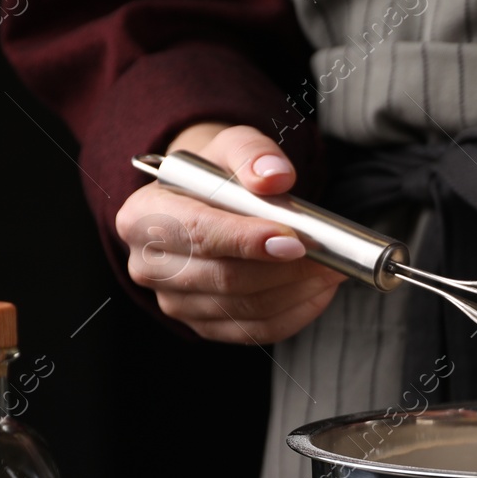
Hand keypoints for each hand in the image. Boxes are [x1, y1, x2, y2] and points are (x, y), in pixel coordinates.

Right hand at [114, 123, 344, 342]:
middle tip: (331, 256)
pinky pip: (258, 330)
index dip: (248, 241)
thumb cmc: (218, 175)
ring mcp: (175, 302)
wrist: (205, 203)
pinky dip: (297, 312)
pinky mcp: (203, 325)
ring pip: (247, 307)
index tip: (295, 242)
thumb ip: (253, 155)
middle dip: (287, 269)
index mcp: (143, 216)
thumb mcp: (233, 147)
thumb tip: (275, 176)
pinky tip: (319, 290)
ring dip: (299, 291)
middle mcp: (149, 266)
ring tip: (333, 269)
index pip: (198, 234)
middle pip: (227, 278)